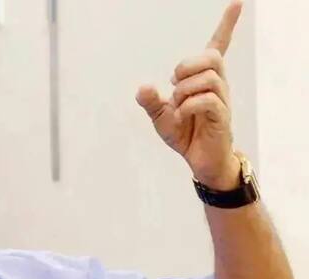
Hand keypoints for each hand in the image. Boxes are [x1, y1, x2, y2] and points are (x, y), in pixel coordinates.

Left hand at [136, 0, 243, 189]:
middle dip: (186, 66)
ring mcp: (221, 100)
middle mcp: (217, 85)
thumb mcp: (161, 118)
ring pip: (208, 77)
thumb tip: (143, 87)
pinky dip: (188, 107)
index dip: (227, 25)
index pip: (217, 46)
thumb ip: (151, 102)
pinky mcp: (221, 117)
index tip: (237, 2)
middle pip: (210, 57)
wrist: (199, 161)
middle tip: (173, 86)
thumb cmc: (185, 134)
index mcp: (203, 80)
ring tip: (178, 108)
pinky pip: (206, 100)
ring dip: (184, 91)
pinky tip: (183, 117)